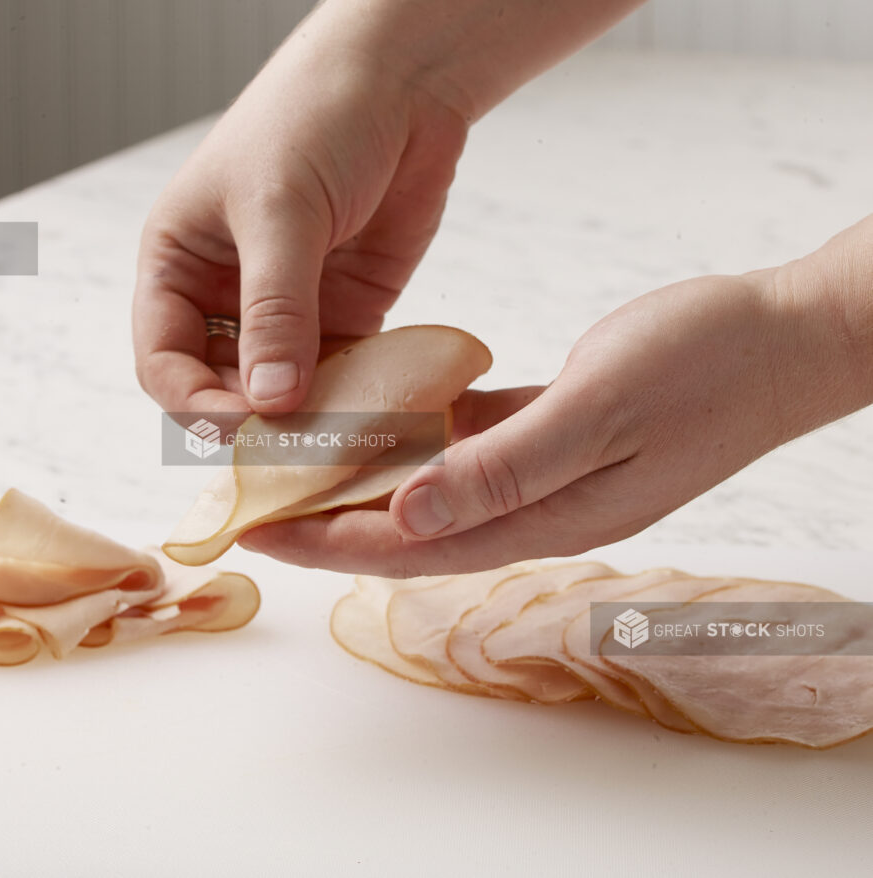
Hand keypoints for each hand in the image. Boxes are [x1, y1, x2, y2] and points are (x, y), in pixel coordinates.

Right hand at [132, 0, 645, 416]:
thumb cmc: (315, 120)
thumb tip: (270, 402)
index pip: (165, 361)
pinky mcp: (344, 314)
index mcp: (179, 265)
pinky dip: (350, 401)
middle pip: (222, 389)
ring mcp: (287, 310)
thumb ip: (275, 308)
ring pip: (281, 392)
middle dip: (254, 423)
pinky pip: (338, 375)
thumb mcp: (280, 210)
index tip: (247, 426)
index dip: (196, 403)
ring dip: (307, 421)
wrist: (402, 84)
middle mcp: (226, 296)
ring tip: (341, 443)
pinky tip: (372, 416)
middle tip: (299, 452)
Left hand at [239, 269, 863, 575]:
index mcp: (546, 514)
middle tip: (257, 505)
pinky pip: (470, 445)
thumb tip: (407, 513)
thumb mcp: (600, 410)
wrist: (785, 340)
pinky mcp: (557, 432)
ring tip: (302, 465)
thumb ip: (503, 468)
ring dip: (369, 481)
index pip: (412, 545)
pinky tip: (383, 418)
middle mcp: (539, 505)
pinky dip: (421, 438)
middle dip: (332, 520)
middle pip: (411, 527)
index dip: (331, 540)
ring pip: (435, 488)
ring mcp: (550, 472)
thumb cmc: (703, 368)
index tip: (260, 530)